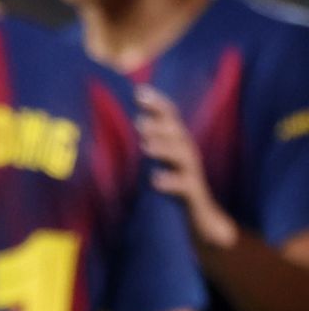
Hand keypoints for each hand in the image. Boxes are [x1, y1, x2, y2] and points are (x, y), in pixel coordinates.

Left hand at [136, 85, 237, 249]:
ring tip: (144, 146)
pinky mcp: (193, 194)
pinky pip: (185, 186)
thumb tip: (111, 126)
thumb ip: (141, 143)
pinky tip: (155, 180)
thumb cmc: (171, 184)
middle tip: (138, 121)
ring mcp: (191, 173)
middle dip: (159, 124)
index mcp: (176, 142)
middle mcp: (186, 153)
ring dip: (164, 148)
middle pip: (177, 132)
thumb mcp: (155, 161)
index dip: (158, 103)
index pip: (170, 117)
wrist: (200, 219)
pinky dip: (171, 181)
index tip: (139, 92)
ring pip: (183, 155)